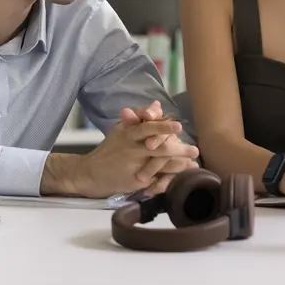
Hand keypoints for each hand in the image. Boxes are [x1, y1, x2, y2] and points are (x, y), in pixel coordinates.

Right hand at [61, 104, 197, 197]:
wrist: (90, 172)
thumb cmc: (110, 148)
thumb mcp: (121, 129)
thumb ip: (139, 117)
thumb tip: (157, 103)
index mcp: (129, 133)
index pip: (148, 127)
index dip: (163, 127)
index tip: (179, 127)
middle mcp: (132, 149)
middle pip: (158, 147)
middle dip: (178, 148)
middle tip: (194, 149)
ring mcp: (135, 166)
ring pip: (161, 164)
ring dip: (179, 163)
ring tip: (194, 163)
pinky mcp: (136, 180)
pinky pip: (156, 178)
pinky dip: (170, 177)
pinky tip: (181, 175)